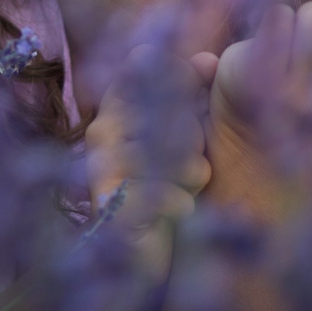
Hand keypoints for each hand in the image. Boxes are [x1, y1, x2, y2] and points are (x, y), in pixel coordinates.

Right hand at [83, 41, 211, 279]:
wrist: (152, 251)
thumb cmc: (171, 184)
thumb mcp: (188, 131)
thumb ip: (195, 91)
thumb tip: (211, 60)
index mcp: (120, 104)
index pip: (144, 61)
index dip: (180, 72)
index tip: (203, 83)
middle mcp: (103, 129)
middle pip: (164, 105)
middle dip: (192, 132)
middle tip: (195, 154)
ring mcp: (100, 166)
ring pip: (165, 150)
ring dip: (193, 171)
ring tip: (192, 185)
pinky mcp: (109, 206)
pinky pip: (160, 194)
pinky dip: (181, 202)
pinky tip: (183, 209)